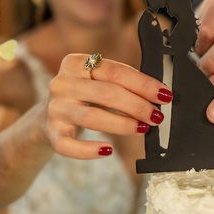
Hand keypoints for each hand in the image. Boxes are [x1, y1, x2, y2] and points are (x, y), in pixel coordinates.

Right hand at [44, 54, 171, 158]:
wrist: (48, 117)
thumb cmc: (85, 96)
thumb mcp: (98, 82)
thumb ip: (123, 84)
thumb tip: (158, 95)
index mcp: (76, 63)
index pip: (114, 71)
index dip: (142, 84)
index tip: (164, 95)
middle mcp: (62, 83)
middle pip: (106, 93)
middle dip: (137, 105)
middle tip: (156, 116)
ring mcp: (55, 108)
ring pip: (92, 117)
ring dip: (122, 124)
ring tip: (142, 129)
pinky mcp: (51, 133)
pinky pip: (69, 146)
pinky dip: (89, 150)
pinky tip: (108, 150)